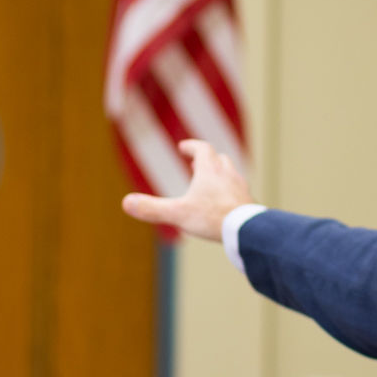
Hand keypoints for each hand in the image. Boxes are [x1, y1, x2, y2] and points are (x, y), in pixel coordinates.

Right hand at [121, 139, 250, 239]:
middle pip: (219, 159)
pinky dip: (230, 192)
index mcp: (210, 170)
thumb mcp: (178, 213)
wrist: (247, 229)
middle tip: (197, 164)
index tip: (183, 147)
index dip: (192, 146)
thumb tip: (126, 202)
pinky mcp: (250, 202)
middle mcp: (228, 174)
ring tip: (211, 184)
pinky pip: (239, 192)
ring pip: (231, 174)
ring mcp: (241, 188)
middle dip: (207, 159)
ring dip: (220, 175)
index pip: (202, 149)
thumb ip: (152, 208)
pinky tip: (226, 204)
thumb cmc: (212, 218)